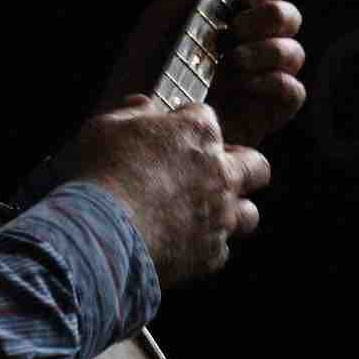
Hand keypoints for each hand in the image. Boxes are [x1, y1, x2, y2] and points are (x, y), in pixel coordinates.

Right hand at [53, 96, 271, 287]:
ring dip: (233, 211)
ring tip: (208, 213)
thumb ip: (132, 112)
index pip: (207, 117)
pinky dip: (206, 246)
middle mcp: (220, 174)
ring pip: (249, 214)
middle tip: (215, 171)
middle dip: (241, 165)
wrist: (104, 232)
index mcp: (199, 134)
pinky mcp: (210, 254)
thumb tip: (143, 104)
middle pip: (255, 166)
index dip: (186, 123)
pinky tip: (184, 244)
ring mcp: (220, 216)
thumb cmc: (103, 173)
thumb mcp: (107, 126)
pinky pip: (220, 250)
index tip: (169, 133)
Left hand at [97, 0, 305, 146]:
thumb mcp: (159, 21)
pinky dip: (276, 82)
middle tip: (237, 28)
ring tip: (234, 61)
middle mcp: (248, 49)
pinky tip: (245, 84)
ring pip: (295, 53)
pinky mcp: (263, 116)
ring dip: (270, 49)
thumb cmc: (139, 76)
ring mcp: (258, 83)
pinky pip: (294, 93)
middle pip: (289, 19)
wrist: (135, 130)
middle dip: (271, 16)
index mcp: (226, 23)